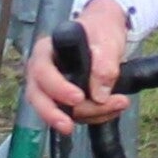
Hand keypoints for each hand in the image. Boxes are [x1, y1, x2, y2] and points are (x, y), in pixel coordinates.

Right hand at [24, 0, 129, 134]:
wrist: (106, 34)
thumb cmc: (101, 30)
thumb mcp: (106, 39)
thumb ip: (104, 64)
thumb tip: (99, 95)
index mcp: (46, 51)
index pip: (41, 72)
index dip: (56, 88)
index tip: (77, 97)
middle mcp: (43, 72)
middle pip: (38, 97)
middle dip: (53, 115)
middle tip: (69, 127)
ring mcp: (52, 88)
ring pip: (58, 110)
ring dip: (88, 114)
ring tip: (119, 104)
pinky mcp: (66, 101)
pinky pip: (75, 115)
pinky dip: (94, 116)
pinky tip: (113, 107)